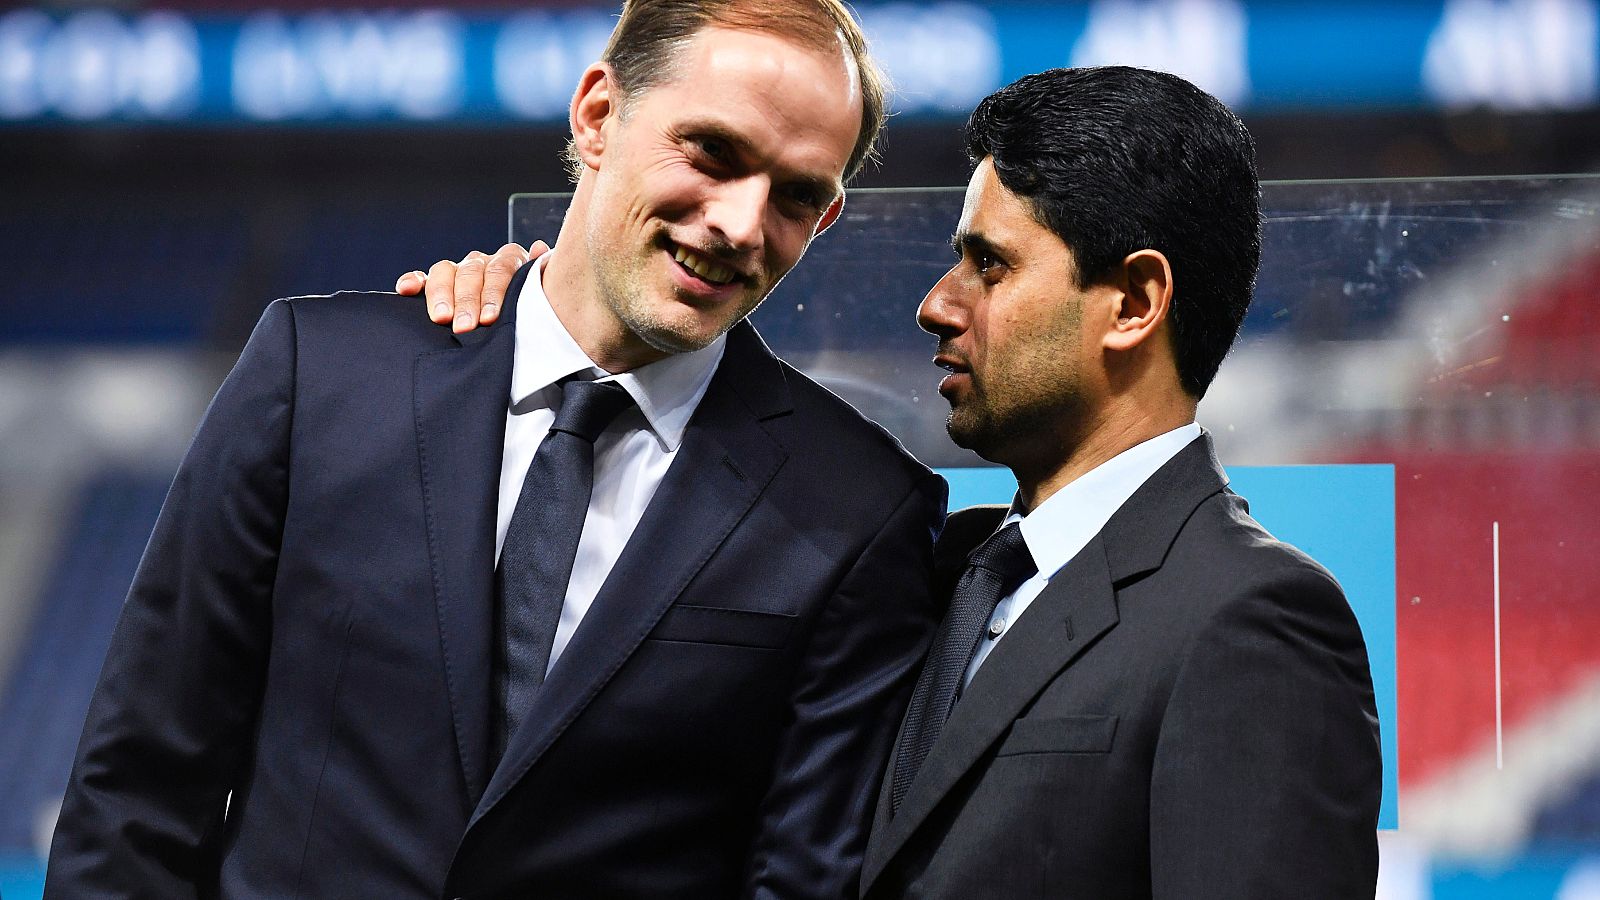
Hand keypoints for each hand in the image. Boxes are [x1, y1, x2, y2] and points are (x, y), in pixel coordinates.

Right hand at [395, 241, 546, 333]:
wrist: (520, 320)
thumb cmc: (530, 312)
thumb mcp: (541, 298)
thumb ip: (540, 276)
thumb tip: (539, 247)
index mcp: (509, 261)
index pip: (500, 270)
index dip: (494, 293)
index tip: (490, 318)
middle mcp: (483, 262)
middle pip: (471, 273)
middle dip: (467, 301)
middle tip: (465, 327)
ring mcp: (459, 270)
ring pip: (445, 271)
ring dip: (442, 294)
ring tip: (441, 318)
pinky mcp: (436, 282)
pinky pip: (423, 277)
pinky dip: (413, 281)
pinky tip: (406, 290)